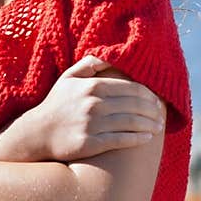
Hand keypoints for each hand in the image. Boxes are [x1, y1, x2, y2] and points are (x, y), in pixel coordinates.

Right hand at [30, 55, 166, 161]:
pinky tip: (147, 138)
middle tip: (162, 115)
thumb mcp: (68, 78)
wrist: (37, 134)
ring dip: (149, 125)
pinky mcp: (90, 143)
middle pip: (134, 105)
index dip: (149, 95)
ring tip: (158, 127)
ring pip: (130, 122)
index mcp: (92, 86)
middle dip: (152, 110)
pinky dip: (137, 139)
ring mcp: (92, 124)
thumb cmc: (56, 105)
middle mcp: (93, 104)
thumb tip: (109, 56)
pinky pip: (120, 140)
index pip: (131, 88)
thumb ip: (89, 64)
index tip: (158, 101)